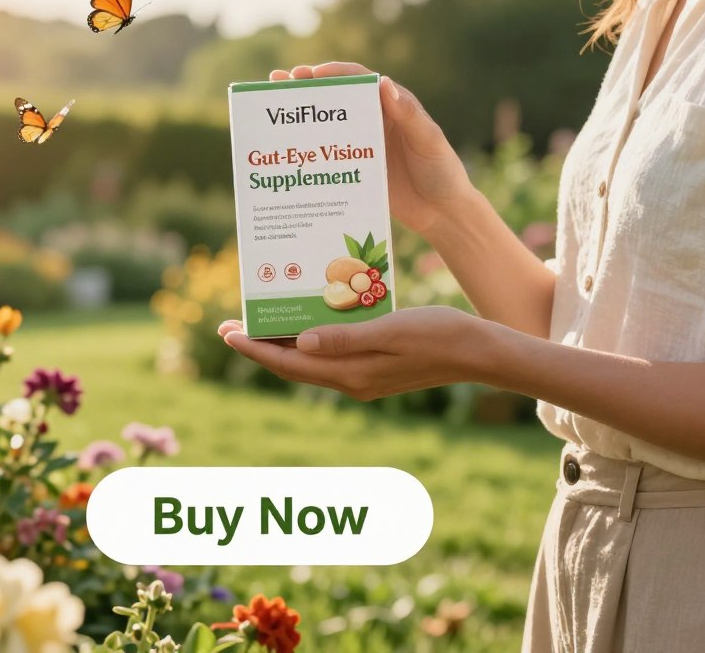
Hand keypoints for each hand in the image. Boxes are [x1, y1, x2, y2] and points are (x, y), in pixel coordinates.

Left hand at [217, 307, 502, 399]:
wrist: (477, 352)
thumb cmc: (438, 334)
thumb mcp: (389, 331)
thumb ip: (344, 340)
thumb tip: (299, 344)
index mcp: (351, 374)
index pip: (290, 363)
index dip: (255, 348)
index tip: (227, 334)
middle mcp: (351, 381)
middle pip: (293, 365)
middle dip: (259, 346)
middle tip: (228, 326)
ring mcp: (363, 377)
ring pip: (310, 362)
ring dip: (283, 343)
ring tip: (258, 322)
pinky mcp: (374, 369)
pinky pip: (330, 356)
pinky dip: (310, 341)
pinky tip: (305, 323)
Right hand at [272, 63, 475, 236]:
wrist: (443, 213)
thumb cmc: (443, 172)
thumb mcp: (429, 141)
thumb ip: (409, 115)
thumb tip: (384, 84)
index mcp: (391, 105)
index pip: (359, 79)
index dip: (333, 73)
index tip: (309, 74)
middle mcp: (373, 120)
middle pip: (335, 98)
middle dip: (306, 87)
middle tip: (277, 81)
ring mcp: (361, 145)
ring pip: (326, 125)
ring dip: (301, 117)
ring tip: (273, 109)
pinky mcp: (354, 170)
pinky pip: (328, 157)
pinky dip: (308, 152)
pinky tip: (287, 153)